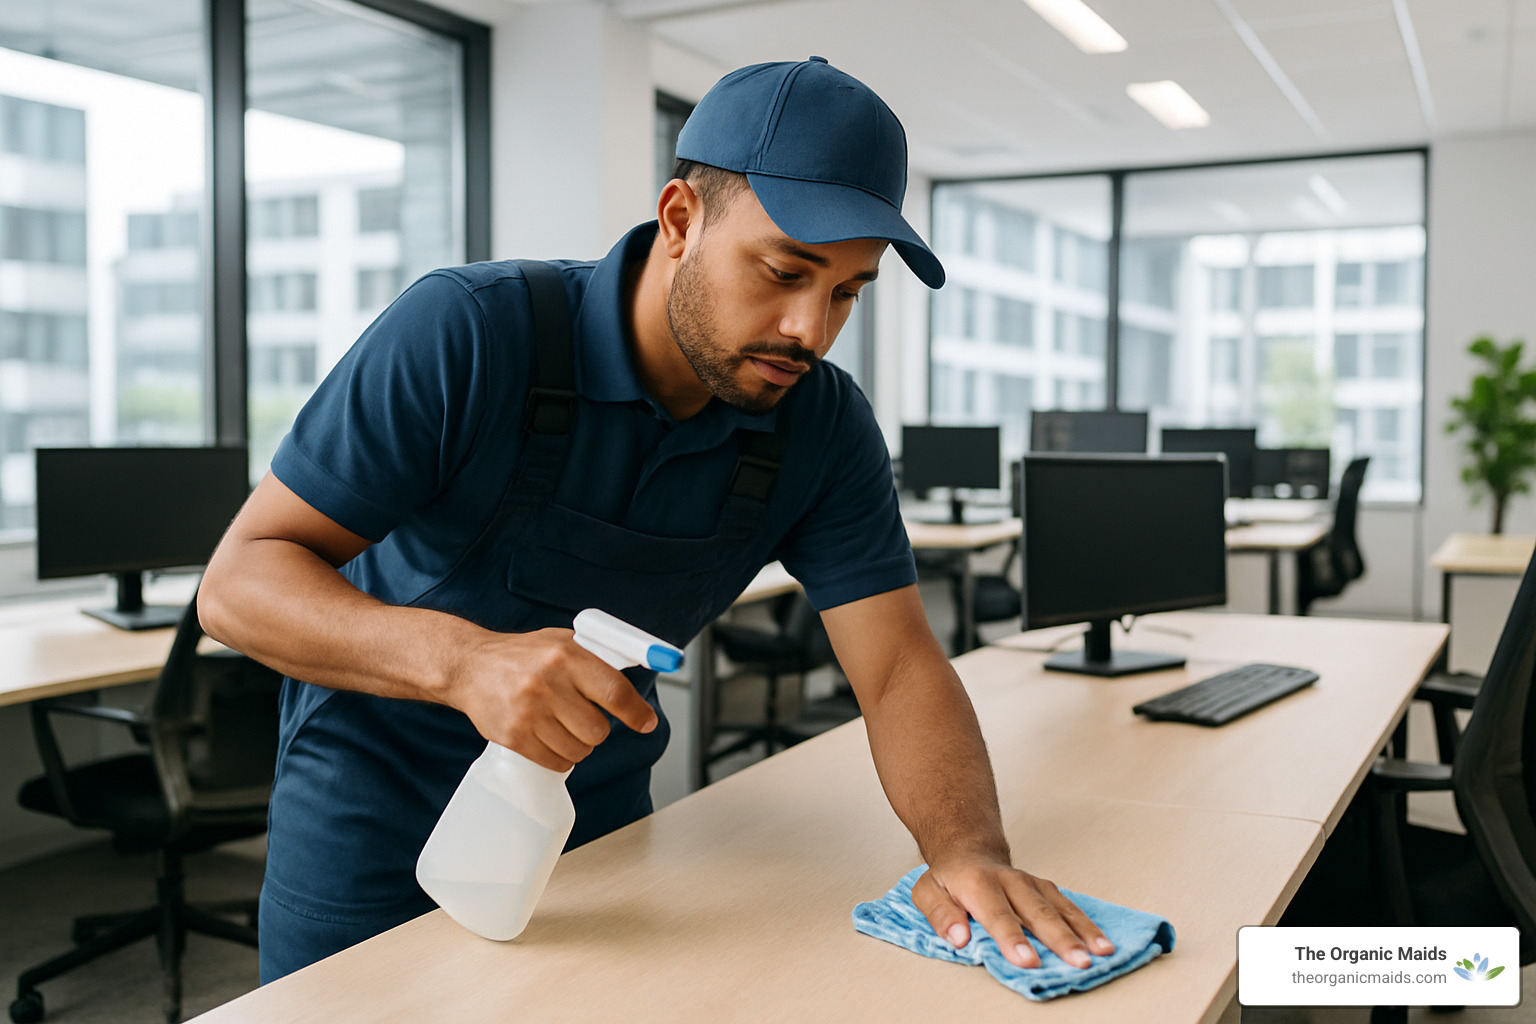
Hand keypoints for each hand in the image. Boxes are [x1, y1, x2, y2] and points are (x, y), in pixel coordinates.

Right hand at [445, 627, 657, 770]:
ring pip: (579, 750)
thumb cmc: (524, 655)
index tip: (646, 723)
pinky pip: (556, 762)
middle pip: (598, 730)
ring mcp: (528, 712)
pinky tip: (548, 736)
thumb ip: (598, 659)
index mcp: (566, 655)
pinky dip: (560, 756)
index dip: (636, 712)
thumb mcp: (562, 642)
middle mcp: (547, 683)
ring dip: (578, 743)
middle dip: (597, 729)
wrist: (471, 666)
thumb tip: (635, 686)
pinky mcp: (513, 736)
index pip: (614, 692)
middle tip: (583, 717)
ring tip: (561, 724)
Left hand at [912, 853, 1114, 969]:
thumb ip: (940, 915)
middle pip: (1037, 911)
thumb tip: (959, 938)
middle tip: (1078, 962)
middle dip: (1060, 939)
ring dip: (1083, 931)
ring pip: (1060, 907)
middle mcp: (1010, 881)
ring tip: (1102, 953)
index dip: (1012, 938)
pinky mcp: (1046, 888)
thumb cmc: (948, 879)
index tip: (1027, 961)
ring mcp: (1032, 883)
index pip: (997, 914)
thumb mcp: (927, 892)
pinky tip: (1103, 943)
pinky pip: (1069, 906)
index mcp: (978, 883)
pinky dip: (1088, 924)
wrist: (969, 849)